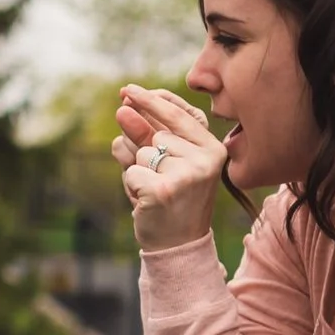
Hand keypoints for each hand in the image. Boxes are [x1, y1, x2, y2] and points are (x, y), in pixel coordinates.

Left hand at [111, 85, 226, 251]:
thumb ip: (143, 134)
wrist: (177, 245)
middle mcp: (206, 158)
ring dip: (136, 171)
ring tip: (155, 191)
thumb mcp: (160, 163)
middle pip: (153, 132)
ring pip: (140, 153)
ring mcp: (188, 173)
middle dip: (142, 152)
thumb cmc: (169, 198)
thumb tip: (122, 108)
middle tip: (159, 180)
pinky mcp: (165, 188)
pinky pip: (130, 172)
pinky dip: (130, 186)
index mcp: (212, 147)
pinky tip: (147, 201)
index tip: (127, 89)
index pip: (178, 113)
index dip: (151, 99)